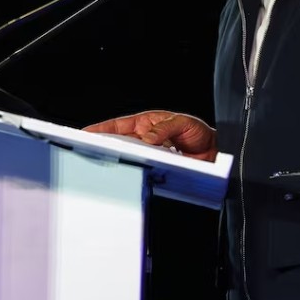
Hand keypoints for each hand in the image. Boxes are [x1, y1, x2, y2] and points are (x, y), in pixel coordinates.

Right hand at [82, 110, 217, 161]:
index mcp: (148, 123)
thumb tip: (148, 137)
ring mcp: (150, 154)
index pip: (119, 125)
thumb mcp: (184, 123)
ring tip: (106, 166)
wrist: (215, 153)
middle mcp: (146, 138)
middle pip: (119, 143)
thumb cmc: (199, 133)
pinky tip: (129, 176)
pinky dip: (135, 173)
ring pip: (129, 158)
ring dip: (120, 162)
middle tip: (89, 152)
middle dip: (104, 147)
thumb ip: (165, 128)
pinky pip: (141, 170)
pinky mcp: (157, 168)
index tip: (85, 133)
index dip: (101, 129)